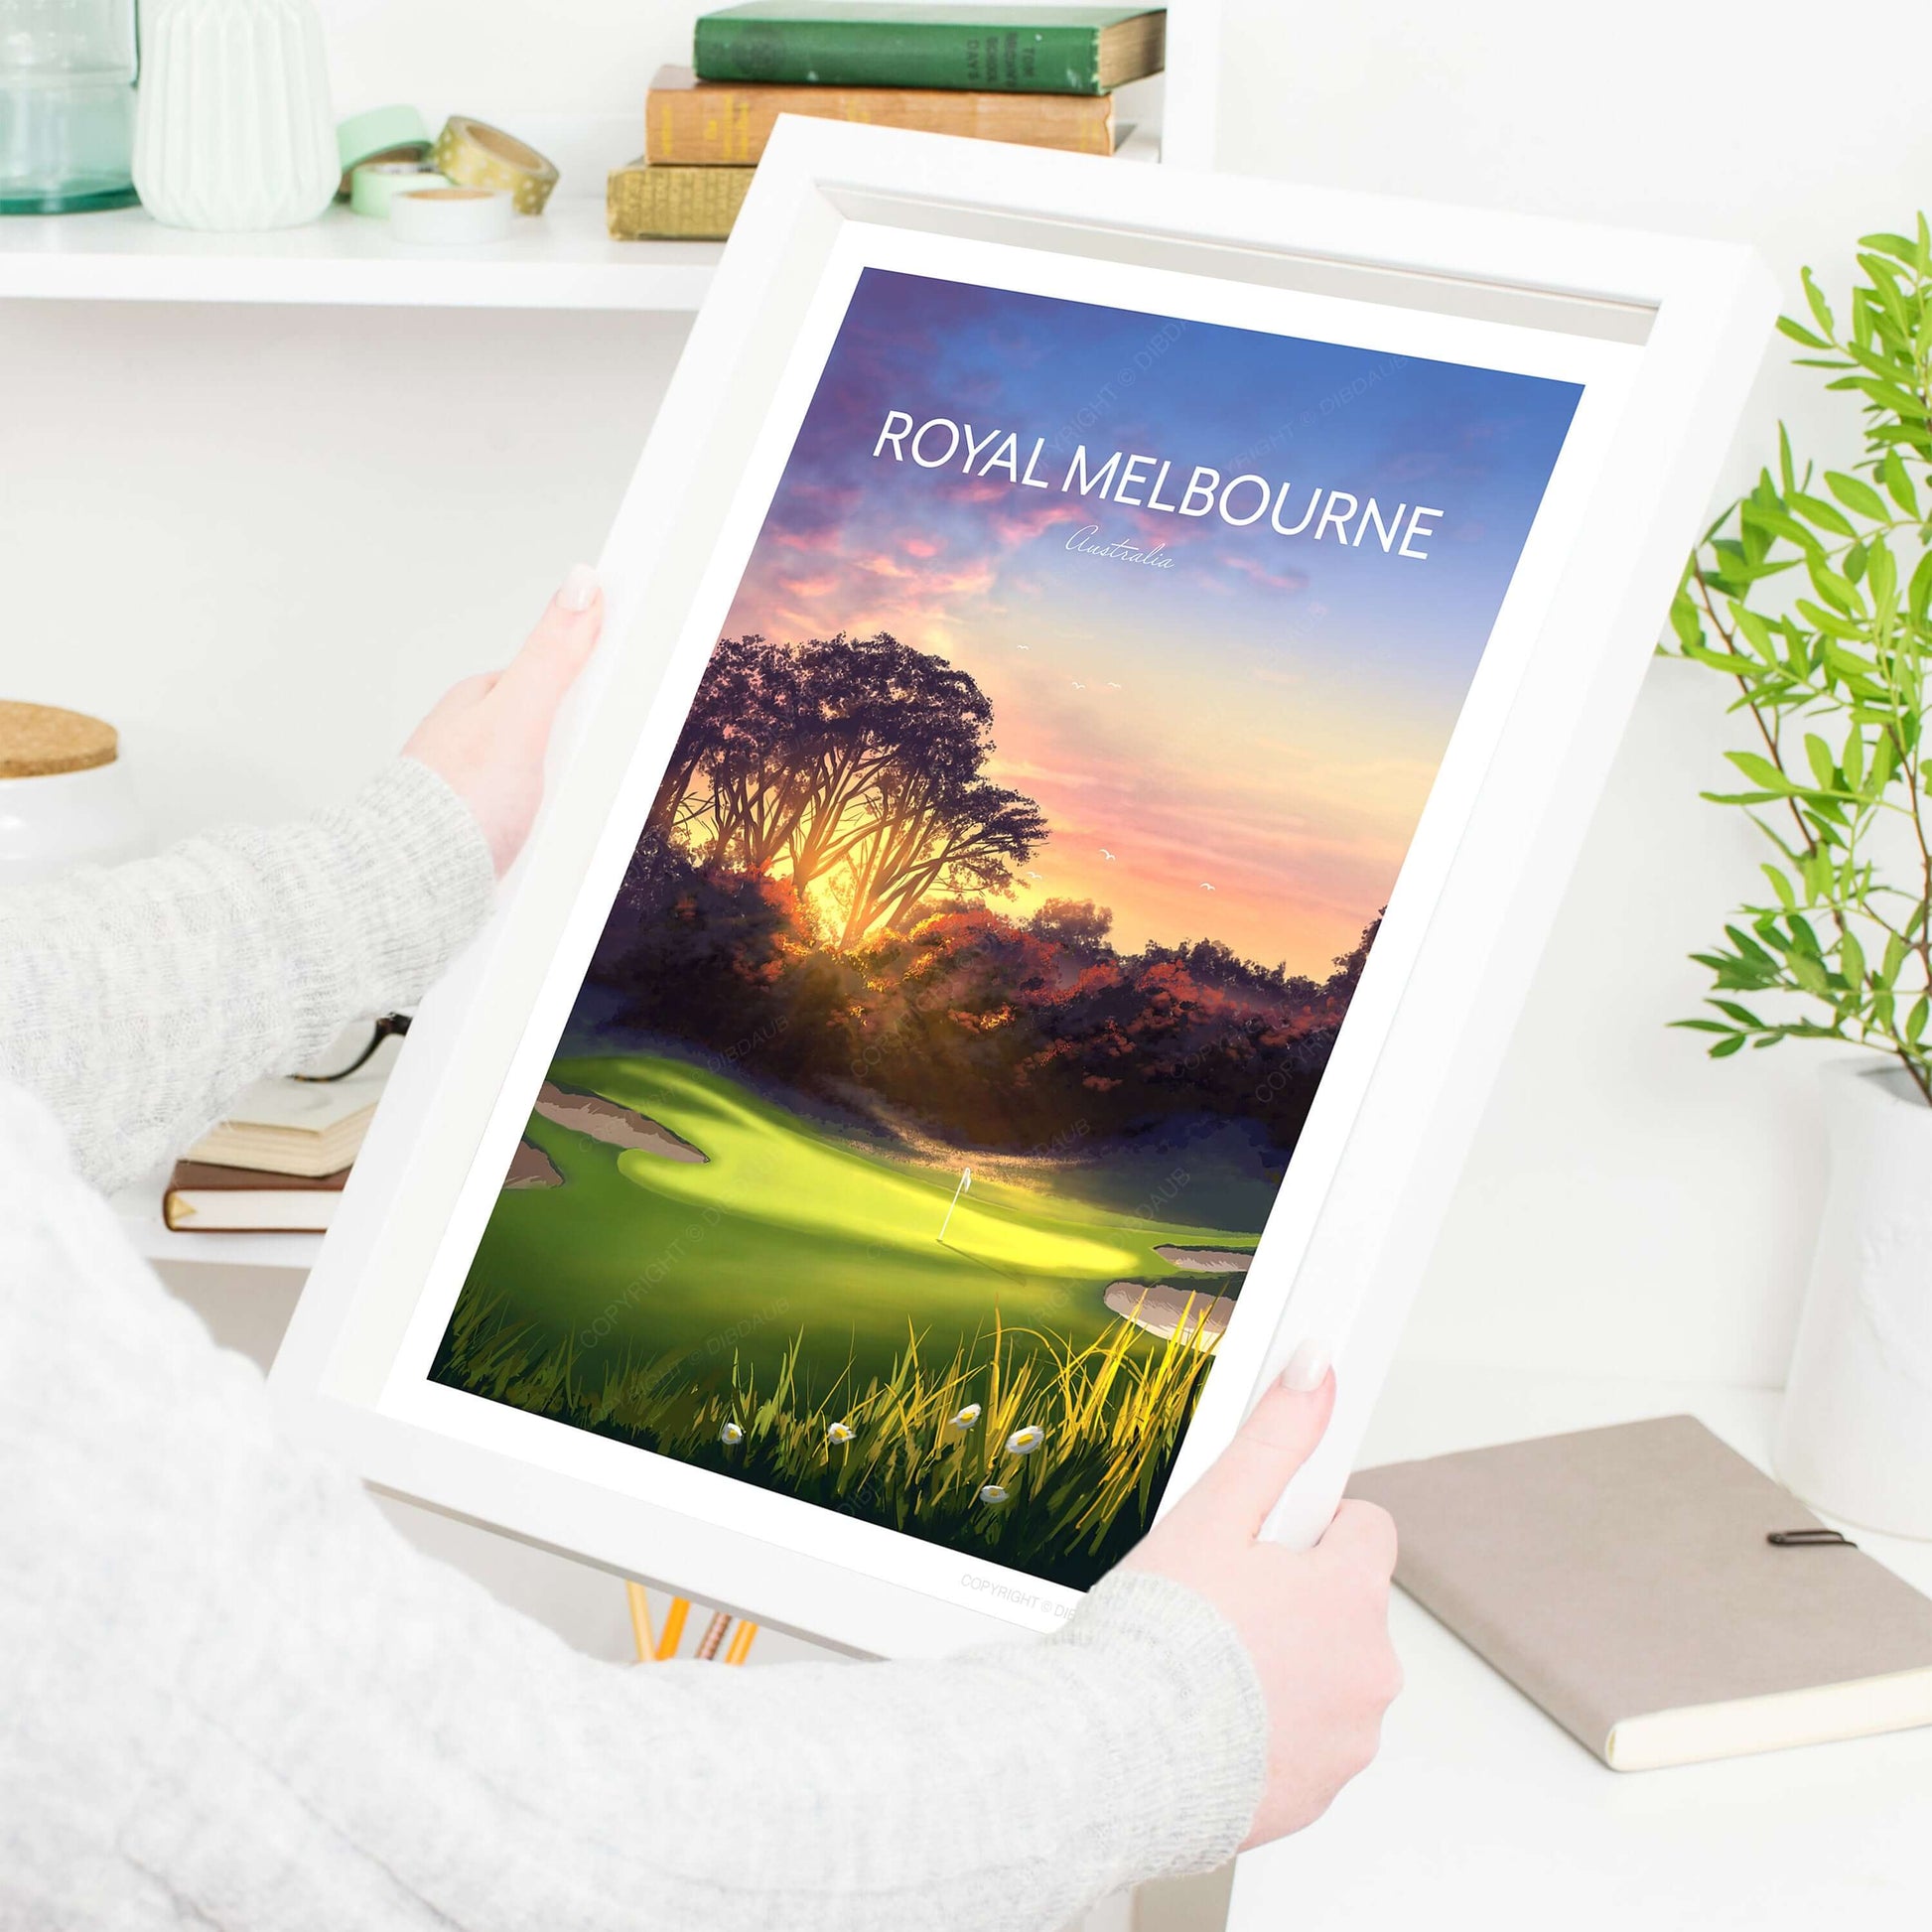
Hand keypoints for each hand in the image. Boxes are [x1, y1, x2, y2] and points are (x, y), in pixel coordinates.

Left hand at [404, 564, 603, 875]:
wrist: (415, 886)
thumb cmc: (456, 805)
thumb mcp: (518, 717)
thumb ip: (552, 655)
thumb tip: (581, 583)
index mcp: (479, 700)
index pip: (557, 675)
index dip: (598, 684)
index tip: (634, 690)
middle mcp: (472, 738)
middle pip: (557, 730)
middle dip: (585, 750)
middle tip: (598, 771)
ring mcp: (476, 784)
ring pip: (546, 779)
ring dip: (567, 797)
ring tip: (576, 814)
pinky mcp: (481, 829)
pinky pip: (532, 819)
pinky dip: (548, 827)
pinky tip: (554, 839)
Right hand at [1123, 1344, 1400, 1847]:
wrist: (1114, 1757)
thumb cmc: (1158, 1639)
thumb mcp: (1214, 1513)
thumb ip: (1275, 1437)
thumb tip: (1317, 1368)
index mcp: (1352, 1594)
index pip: (1366, 1530)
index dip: (1307, 1527)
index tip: (1261, 1543)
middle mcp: (1370, 1670)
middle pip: (1346, 1608)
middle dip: (1295, 1600)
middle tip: (1219, 1603)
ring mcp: (1348, 1740)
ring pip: (1328, 1678)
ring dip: (1285, 1668)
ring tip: (1209, 1666)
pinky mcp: (1316, 1795)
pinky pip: (1304, 1745)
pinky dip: (1268, 1733)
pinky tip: (1212, 1720)